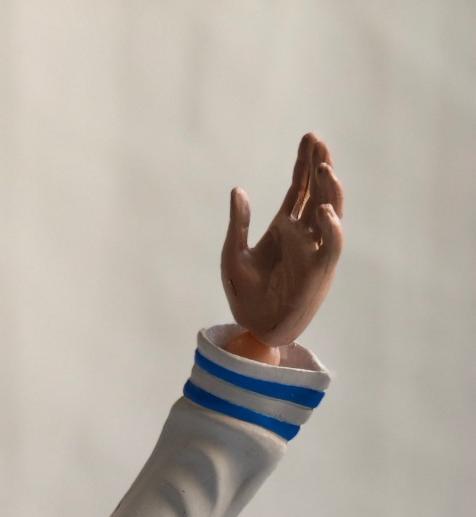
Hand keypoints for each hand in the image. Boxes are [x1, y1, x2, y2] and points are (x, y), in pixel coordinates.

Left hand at [221, 131, 343, 353]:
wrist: (253, 329)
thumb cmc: (244, 296)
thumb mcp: (233, 256)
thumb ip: (238, 224)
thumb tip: (238, 190)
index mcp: (284, 227)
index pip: (300, 188)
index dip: (305, 163)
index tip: (309, 138)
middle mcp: (304, 234)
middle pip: (318, 193)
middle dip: (320, 167)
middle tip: (318, 142)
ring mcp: (314, 250)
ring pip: (331, 212)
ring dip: (330, 190)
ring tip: (324, 168)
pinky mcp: (319, 271)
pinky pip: (331, 245)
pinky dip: (331, 228)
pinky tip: (325, 211)